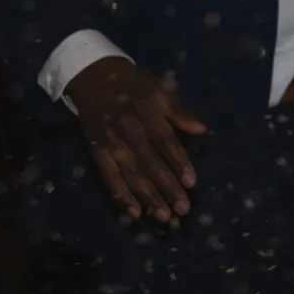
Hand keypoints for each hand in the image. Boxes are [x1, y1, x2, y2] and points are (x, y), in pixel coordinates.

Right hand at [67, 55, 206, 221]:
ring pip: (130, 174)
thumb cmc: (134, 84)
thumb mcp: (160, 88)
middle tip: (183, 209)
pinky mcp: (96, 151)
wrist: (92, 77)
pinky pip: (108, 176)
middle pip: (149, 163)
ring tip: (164, 216)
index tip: (191, 183)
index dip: (179, 162)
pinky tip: (134, 212)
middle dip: (166, 188)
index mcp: (146, 112)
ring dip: (147, 197)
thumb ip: (179, 110)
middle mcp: (127, 130)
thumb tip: (202, 129)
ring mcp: (110, 143)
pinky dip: (120, 195)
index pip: (165, 142)